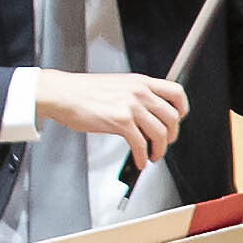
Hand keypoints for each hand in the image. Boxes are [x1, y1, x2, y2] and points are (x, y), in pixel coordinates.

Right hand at [33, 69, 189, 158]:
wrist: (60, 93)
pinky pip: (141, 144)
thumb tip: (151, 113)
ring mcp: (131, 106)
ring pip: (160, 133)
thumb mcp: (117, 84)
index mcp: (140, 82)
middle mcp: (139, 92)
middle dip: (171, 135)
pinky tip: (139, 160)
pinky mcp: (120, 121)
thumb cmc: (82, 91)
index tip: (179, 119)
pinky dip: (142, 156)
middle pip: (172, 117)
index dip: (182, 109)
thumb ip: (136, 95)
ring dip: (159, 149)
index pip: (176, 92)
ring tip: (152, 155)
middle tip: (164, 143)